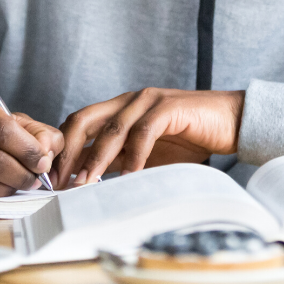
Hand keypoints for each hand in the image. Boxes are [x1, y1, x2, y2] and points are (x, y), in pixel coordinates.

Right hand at [0, 92, 63, 195]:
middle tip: (37, 178)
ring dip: (11, 186)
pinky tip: (4, 187)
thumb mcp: (9, 119)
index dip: (28, 150)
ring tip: (23, 182)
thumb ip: (36, 131)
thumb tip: (49, 151)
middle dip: (23, 173)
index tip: (43, 162)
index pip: (4, 130)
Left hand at [54, 88, 244, 185]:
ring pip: (112, 129)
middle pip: (85, 119)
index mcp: (121, 108)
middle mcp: (130, 100)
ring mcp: (149, 100)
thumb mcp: (146, 153)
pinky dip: (134, 156)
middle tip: (60, 181)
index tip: (52, 178)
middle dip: (68, 151)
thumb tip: (86, 179)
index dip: (62, 148)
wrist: (231, 122)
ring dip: (96, 158)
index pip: (79, 123)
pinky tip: (128, 176)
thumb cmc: (190, 138)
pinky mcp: (170, 108)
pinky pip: (144, 132)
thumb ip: (119, 159)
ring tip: (86, 183)